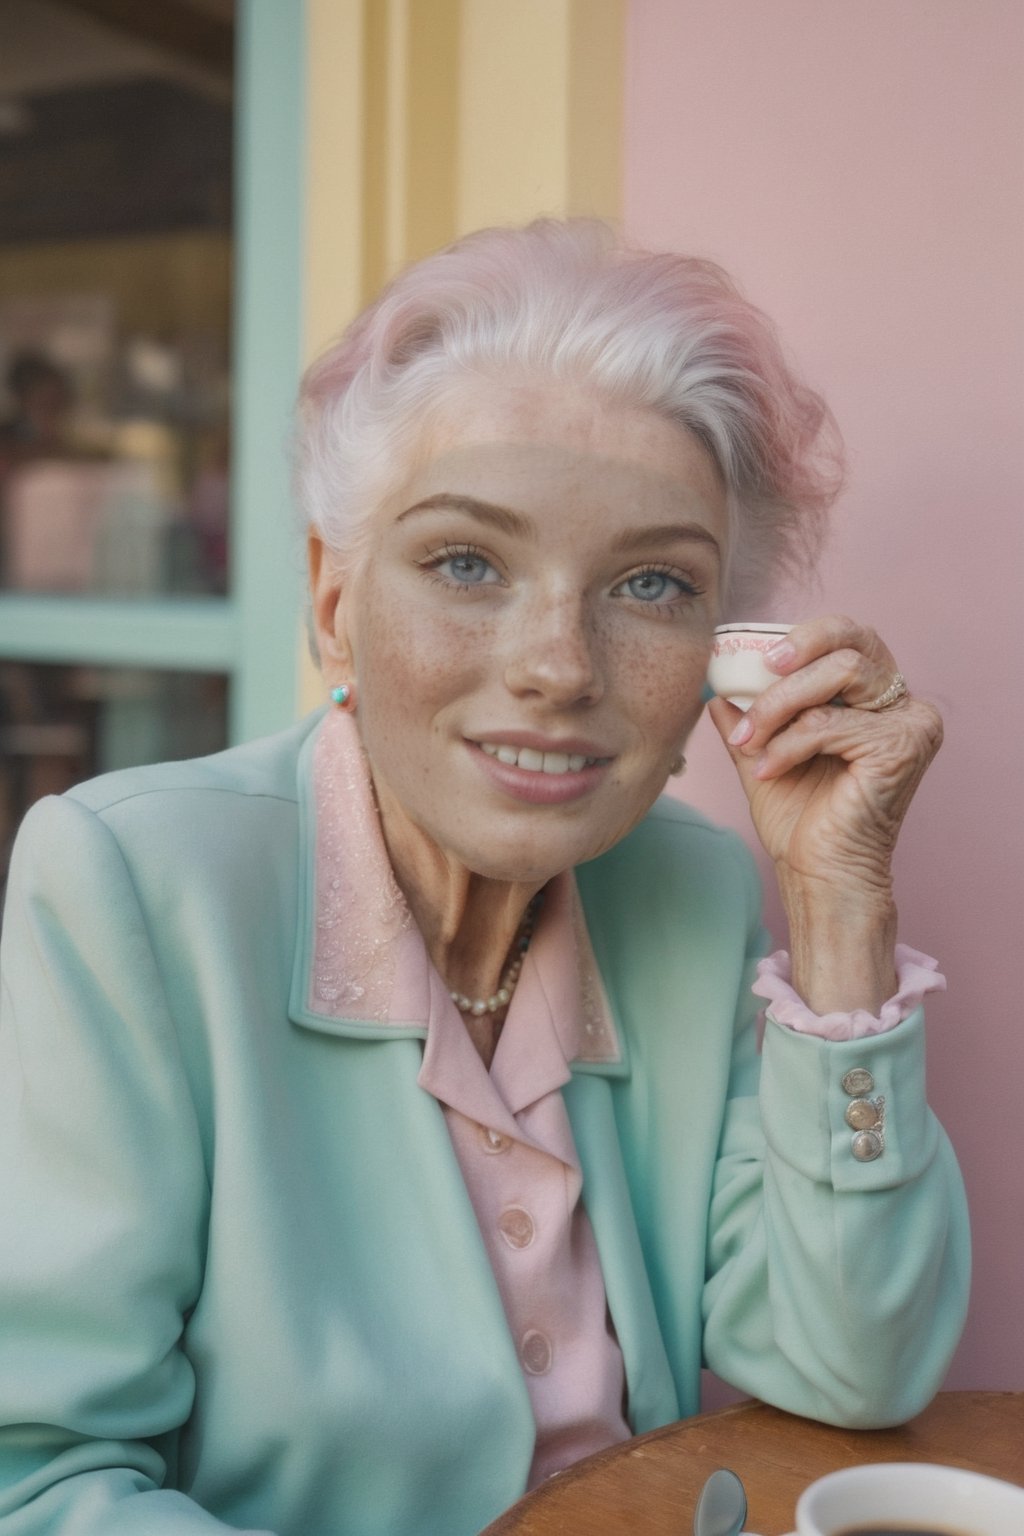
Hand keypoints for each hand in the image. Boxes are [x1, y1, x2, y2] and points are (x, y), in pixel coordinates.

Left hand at [707, 614, 942, 904]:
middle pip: (851, 642)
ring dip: (782, 704)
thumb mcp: (765, 753)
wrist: (817, 874)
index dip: (805, 636)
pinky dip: (788, 744)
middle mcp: (904, 705)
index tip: (759, 660)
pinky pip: (829, 723)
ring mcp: (910, 724)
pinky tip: (767, 770)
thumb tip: (716, 688)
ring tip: (750, 740)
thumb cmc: (801, 821)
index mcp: (878, 699)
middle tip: (760, 673)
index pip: (850, 637)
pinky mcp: (900, 747)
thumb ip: (749, 717)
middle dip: (796, 654)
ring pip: (841, 673)